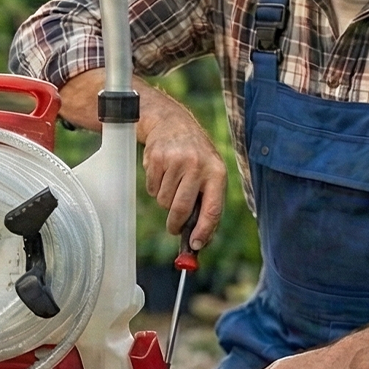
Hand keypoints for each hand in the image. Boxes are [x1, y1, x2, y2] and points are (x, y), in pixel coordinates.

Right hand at [58, 71, 225, 247]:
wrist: (172, 123)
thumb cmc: (195, 157)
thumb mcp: (209, 173)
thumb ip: (206, 203)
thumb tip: (199, 241)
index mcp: (216, 172)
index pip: (212, 209)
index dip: (204, 231)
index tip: (196, 246)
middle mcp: (197, 166)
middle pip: (181, 208)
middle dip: (176, 224)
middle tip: (174, 228)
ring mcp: (176, 161)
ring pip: (164, 201)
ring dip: (165, 199)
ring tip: (172, 182)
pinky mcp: (156, 158)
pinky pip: (152, 189)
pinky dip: (155, 187)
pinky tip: (162, 172)